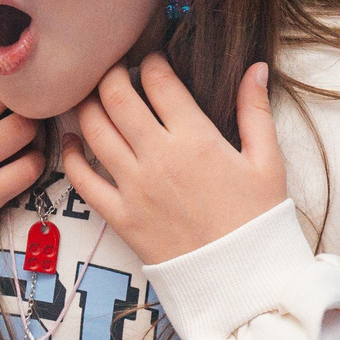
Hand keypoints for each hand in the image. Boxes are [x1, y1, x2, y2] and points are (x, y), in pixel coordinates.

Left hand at [65, 54, 286, 264]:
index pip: (159, 81)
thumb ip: (256, 110)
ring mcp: (134, 187)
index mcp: (196, 139)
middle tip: (114, 68)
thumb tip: (256, 68)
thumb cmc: (258, 219)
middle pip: (116, 97)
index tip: (152, 60)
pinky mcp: (120, 216)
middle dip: (110, 73)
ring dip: (88, 105)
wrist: (241, 279)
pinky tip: (73, 141)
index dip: (151, 62)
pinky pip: (82, 180)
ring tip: (93, 96)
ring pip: (94, 130)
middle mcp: (158, 158)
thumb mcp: (267, 161)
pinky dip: (71, 155)